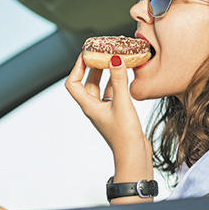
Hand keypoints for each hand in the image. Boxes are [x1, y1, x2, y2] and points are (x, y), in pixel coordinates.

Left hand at [65, 53, 152, 183]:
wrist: (134, 156)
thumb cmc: (124, 135)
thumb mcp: (121, 103)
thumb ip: (118, 80)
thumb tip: (114, 59)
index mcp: (89, 106)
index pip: (73, 83)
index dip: (77, 67)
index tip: (86, 54)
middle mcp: (94, 108)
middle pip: (88, 83)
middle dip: (93, 67)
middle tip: (101, 53)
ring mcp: (105, 111)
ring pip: (101, 88)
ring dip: (106, 74)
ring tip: (114, 60)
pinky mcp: (116, 114)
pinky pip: (113, 93)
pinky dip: (117, 83)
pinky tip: (125, 76)